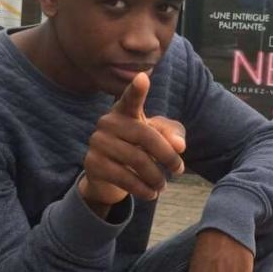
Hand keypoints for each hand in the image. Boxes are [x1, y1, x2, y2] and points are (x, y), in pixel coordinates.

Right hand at [80, 72, 185, 211]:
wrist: (109, 178)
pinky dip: (142, 189)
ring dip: (156, 177)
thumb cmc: (140, 150)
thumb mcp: (160, 139)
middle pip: (145, 136)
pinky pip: (124, 178)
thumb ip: (172, 136)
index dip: (137, 89)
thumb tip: (179, 146)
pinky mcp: (92, 163)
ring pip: (136, 160)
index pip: (130, 98)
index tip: (143, 77)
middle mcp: (107, 122)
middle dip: (167, 156)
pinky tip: (151, 193)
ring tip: (163, 185)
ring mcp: (97, 142)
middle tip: (179, 170)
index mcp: (124, 110)